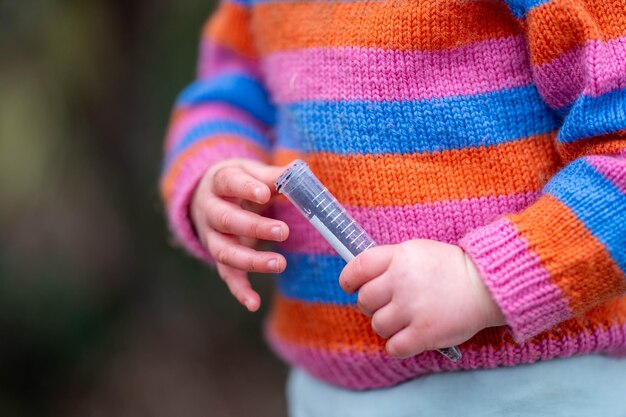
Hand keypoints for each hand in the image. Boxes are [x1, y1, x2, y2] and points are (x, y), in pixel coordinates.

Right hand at [191, 158, 289, 311]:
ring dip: (251, 260)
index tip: (266, 194)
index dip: (246, 188)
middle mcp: (210, 210)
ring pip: (224, 251)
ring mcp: (212, 236)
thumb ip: (271, 176)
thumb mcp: (250, 171)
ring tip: (280, 263)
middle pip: (226, 219)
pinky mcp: (219, 258)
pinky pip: (227, 275)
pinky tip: (254, 303)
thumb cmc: (238, 182)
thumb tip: (296, 172)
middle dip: (253, 227)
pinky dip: (239, 290)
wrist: (208, 195)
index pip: (229, 182)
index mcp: (218, 182)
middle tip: (282, 231)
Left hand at [339, 240, 504, 358]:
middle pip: (364, 300)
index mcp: (399, 257)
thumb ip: (389, 262)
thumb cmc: (449, 268)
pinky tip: (408, 338)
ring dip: (387, 325)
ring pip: (377, 325)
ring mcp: (412, 308)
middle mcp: (402, 281)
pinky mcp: (424, 333)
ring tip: (404, 320)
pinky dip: (397, 345)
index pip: (357, 268)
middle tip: (388, 304)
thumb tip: (359, 278)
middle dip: (371, 304)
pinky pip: (393, 347)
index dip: (348, 280)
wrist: (486, 286)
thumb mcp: (417, 251)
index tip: (350, 287)